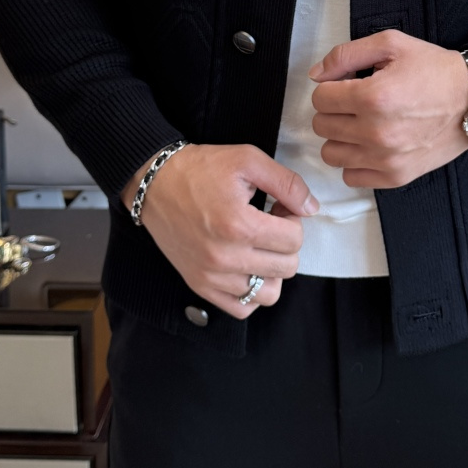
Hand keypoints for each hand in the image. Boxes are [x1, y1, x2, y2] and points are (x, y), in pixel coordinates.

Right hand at [121, 144, 318, 320]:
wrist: (155, 182)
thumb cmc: (201, 168)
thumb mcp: (248, 160)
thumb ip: (287, 183)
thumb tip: (312, 207)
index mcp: (239, 225)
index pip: (294, 239)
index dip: (293, 219)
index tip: (278, 207)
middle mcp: (225, 257)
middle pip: (287, 267)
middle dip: (286, 243)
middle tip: (270, 223)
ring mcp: (211, 275)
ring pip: (269, 294)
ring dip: (272, 270)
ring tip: (259, 246)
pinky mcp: (199, 285)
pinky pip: (241, 308)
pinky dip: (251, 291)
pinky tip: (247, 265)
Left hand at [308, 30, 467, 188]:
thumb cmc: (435, 71)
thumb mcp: (391, 44)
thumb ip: (346, 55)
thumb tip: (317, 73)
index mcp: (373, 97)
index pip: (319, 98)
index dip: (330, 87)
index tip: (345, 85)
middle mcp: (377, 132)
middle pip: (321, 126)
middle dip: (333, 110)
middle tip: (354, 103)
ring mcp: (386, 158)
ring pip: (330, 154)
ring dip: (339, 138)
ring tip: (359, 124)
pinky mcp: (396, 176)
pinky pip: (351, 177)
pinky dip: (355, 162)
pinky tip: (369, 145)